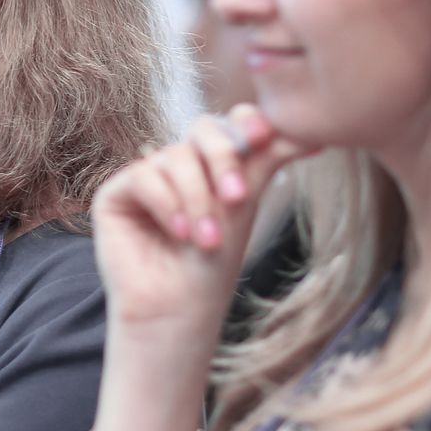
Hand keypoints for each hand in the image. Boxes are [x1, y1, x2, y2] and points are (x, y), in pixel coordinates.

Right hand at [92, 103, 311, 335]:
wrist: (179, 307)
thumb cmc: (214, 264)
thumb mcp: (245, 203)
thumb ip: (266, 159)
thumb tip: (314, 134)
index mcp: (211, 164)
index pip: (227, 124)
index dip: (244, 124)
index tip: (264, 136)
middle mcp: (178, 164)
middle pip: (202, 129)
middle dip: (223, 158)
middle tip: (237, 197)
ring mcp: (146, 175)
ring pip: (176, 157)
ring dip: (197, 199)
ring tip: (207, 239)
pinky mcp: (116, 193)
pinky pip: (143, 176)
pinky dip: (167, 205)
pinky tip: (180, 234)